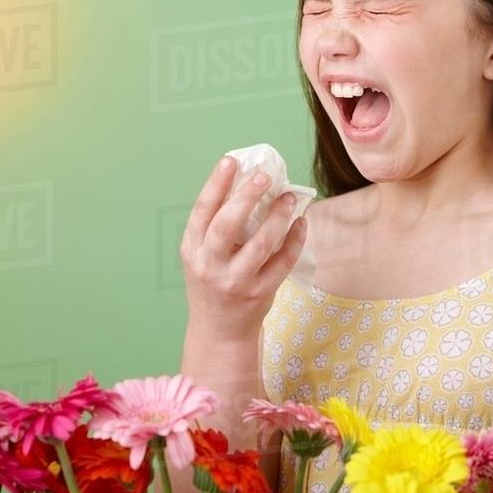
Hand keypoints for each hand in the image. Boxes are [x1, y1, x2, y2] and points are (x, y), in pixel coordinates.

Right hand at [180, 155, 307, 342]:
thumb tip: (244, 183)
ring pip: (261, 244)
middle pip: (227, 225)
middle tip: (265, 176)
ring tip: (289, 197)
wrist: (218, 332)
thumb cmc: (212, 284)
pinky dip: (294, 240)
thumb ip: (215, 227)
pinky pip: (282, 263)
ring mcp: (236, 282)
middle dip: (246, 197)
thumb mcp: (201, 256)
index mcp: (192, 250)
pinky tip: (300, 223)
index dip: (216, 184)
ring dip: (278, 217)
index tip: (232, 160)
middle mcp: (210, 266)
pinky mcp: (260, 294)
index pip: (202, 211)